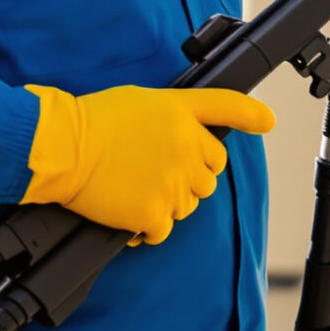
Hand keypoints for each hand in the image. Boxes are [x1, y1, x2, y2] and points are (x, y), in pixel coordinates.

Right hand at [20, 84, 275, 243]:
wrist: (62, 148)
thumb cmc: (92, 122)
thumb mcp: (141, 100)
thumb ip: (173, 116)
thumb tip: (183, 135)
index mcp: (181, 113)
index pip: (228, 108)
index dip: (251, 116)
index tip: (267, 122)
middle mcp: (186, 145)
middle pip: (211, 172)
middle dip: (191, 176)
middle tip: (158, 173)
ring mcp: (173, 180)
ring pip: (190, 204)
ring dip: (169, 202)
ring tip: (137, 191)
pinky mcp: (153, 212)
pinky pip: (165, 230)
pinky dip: (149, 229)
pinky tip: (130, 215)